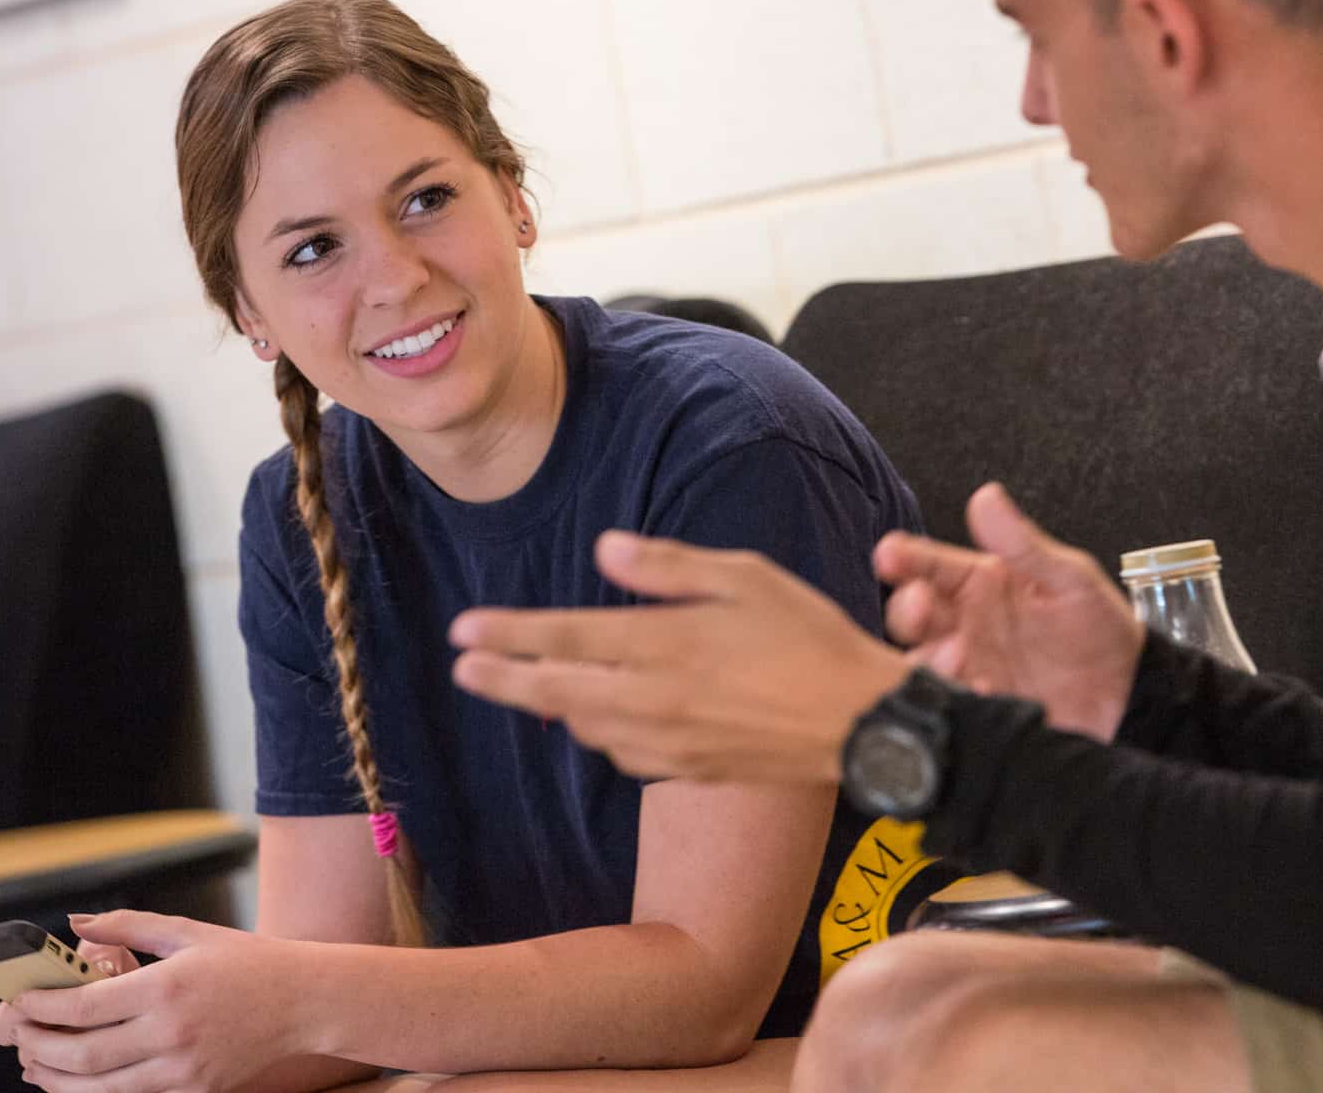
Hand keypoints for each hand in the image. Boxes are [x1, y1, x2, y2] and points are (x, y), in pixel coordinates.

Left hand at [0, 910, 304, 1092]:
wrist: (305, 1002)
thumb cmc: (248, 962)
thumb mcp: (190, 931)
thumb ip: (129, 925)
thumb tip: (76, 923)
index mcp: (167, 987)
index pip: (83, 1006)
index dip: (40, 1007)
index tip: (19, 1001)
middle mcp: (171, 1033)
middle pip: (81, 1055)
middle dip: (37, 1047)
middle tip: (18, 1035)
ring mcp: (182, 1070)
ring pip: (97, 1089)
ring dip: (55, 1079)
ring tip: (35, 1062)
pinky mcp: (193, 1091)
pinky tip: (77, 1080)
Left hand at [451, 531, 911, 782]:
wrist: (861, 723)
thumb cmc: (810, 635)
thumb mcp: (746, 576)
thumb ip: (668, 567)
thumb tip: (603, 552)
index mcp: (666, 644)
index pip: (566, 639)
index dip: (510, 635)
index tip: (464, 631)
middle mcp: (656, 699)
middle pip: (556, 691)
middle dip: (502, 679)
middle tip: (461, 668)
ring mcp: (670, 741)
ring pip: (587, 725)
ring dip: (550, 705)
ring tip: (523, 686)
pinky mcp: (689, 769)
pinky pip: (624, 753)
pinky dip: (599, 732)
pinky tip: (597, 717)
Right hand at [874, 482, 1143, 739]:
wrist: (1127, 694)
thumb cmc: (1099, 628)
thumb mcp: (1070, 579)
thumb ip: (1024, 545)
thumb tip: (987, 497)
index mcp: (980, 582)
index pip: (930, 563)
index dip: (904, 556)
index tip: (889, 554)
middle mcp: (965, 622)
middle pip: (913, 612)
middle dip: (907, 608)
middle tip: (919, 606)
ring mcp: (969, 665)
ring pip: (922, 658)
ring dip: (928, 656)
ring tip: (956, 654)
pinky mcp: (979, 704)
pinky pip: (952, 700)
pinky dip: (957, 694)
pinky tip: (981, 689)